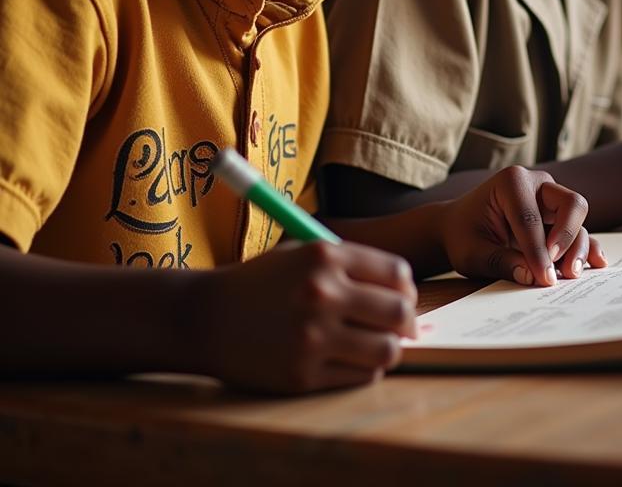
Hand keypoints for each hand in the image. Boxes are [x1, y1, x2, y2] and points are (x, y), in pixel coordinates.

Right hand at [200, 240, 416, 392]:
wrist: (206, 317)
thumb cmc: (263, 281)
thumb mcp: (303, 253)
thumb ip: (352, 265)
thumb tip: (405, 292)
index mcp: (325, 256)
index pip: (397, 274)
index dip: (406, 288)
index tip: (403, 297)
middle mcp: (322, 294)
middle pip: (399, 312)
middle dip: (407, 321)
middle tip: (402, 327)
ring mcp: (312, 337)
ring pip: (386, 350)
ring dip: (389, 348)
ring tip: (377, 344)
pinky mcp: (302, 374)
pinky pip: (361, 376)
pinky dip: (366, 369)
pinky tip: (351, 359)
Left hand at [440, 166, 606, 286]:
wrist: (460, 228)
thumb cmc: (464, 236)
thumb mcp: (473, 253)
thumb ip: (500, 262)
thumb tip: (531, 276)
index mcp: (512, 182)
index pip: (531, 217)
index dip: (538, 250)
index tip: (543, 279)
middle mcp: (538, 184)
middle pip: (570, 204)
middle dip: (568, 237)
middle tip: (560, 269)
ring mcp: (552, 199)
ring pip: (578, 219)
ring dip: (578, 248)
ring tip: (570, 275)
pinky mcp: (559, 218)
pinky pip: (579, 231)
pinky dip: (588, 247)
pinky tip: (597, 264)